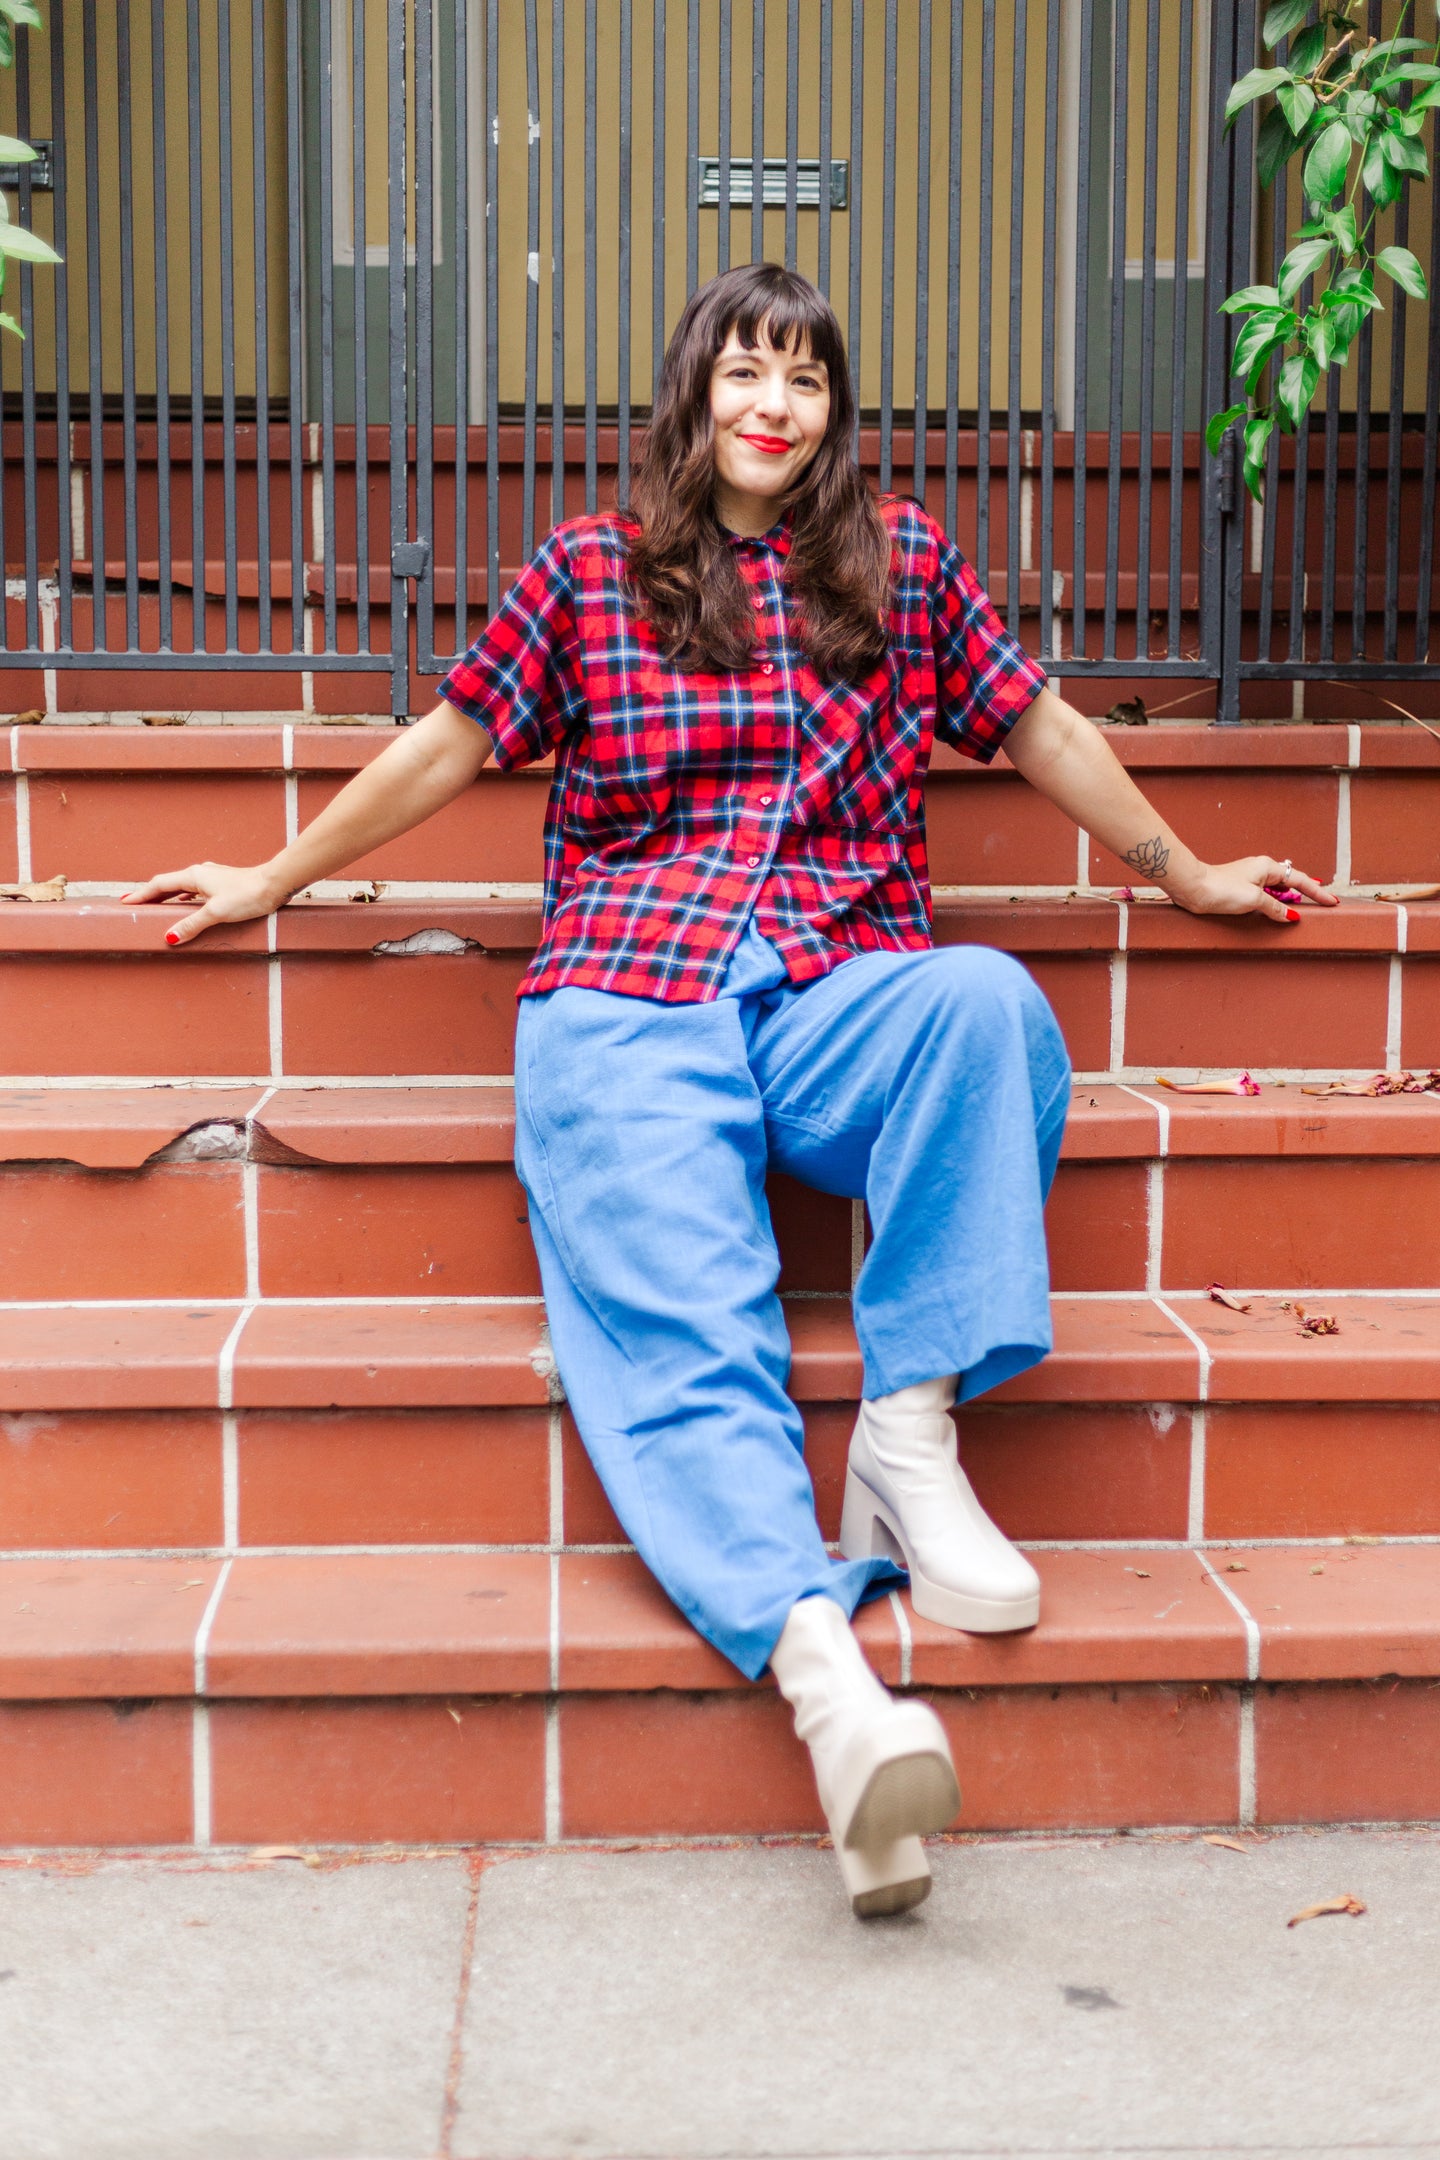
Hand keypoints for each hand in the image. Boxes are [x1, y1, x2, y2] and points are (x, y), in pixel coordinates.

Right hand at [119, 861, 289, 945]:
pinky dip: (184, 898)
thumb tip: (170, 937)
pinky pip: (195, 891)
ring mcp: (212, 877)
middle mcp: (200, 873)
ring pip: (182, 887)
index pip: (159, 885)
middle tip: (134, 905)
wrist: (275, 884)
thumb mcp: (216, 912)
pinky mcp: (223, 884)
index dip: (141, 894)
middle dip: (150, 895)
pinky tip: (186, 905)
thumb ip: (192, 924)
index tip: (125, 903)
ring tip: (155, 907)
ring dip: (167, 897)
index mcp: (194, 876)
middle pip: (168, 884)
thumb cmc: (247, 895)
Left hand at [1168, 855, 1337, 923]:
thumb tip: (1291, 916)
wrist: (1193, 887)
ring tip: (1306, 908)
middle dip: (1308, 894)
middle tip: (1324, 904)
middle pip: (1291, 883)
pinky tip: (1278, 910)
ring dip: (1290, 899)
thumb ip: (1275, 908)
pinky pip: (1266, 894)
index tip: (1332, 901)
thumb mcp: (1254, 899)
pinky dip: (1275, 902)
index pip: (1301, 880)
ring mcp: (1250, 878)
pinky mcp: (1240, 887)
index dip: (1318, 892)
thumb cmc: (1221, 889)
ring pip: (1278, 889)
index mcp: (1268, 867)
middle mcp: (1261, 869)